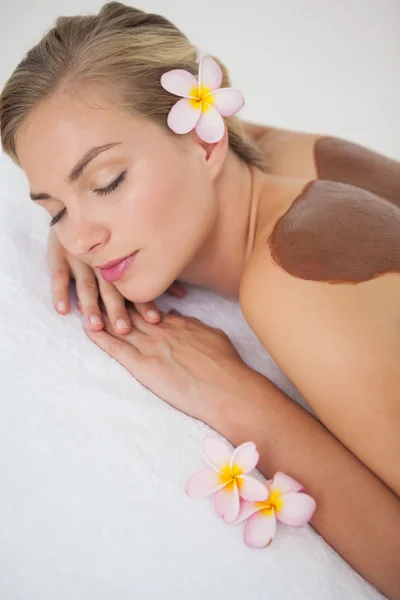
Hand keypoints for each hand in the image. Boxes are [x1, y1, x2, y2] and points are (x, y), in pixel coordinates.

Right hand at [47, 228, 185, 334]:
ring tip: (95, 326)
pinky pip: (57, 272)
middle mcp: (101, 260)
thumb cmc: (112, 232)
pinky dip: (59, 291)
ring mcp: (78, 256)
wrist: (77, 202)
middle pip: (110, 289)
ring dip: (90, 306)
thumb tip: (182, 295)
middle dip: (117, 310)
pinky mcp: (58, 251)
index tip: (155, 319)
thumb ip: (154, 272)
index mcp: (119, 261)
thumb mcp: (132, 248)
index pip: (134, 286)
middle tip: (125, 330)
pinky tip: (63, 309)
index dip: (143, 303)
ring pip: (85, 285)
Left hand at [82, 306, 251, 426]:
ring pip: (119, 326)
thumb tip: (176, 315)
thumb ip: (191, 324)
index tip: (120, 292)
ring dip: (100, 315)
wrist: (227, 389)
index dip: (132, 300)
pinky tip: (87, 330)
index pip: (148, 307)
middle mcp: (160, 330)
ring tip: (83, 305)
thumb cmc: (226, 365)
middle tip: (93, 289)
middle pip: (130, 311)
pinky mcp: (143, 366)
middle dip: (111, 301)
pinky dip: (100, 338)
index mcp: (177, 323)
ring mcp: (151, 346)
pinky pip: (116, 349)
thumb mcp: (212, 335)